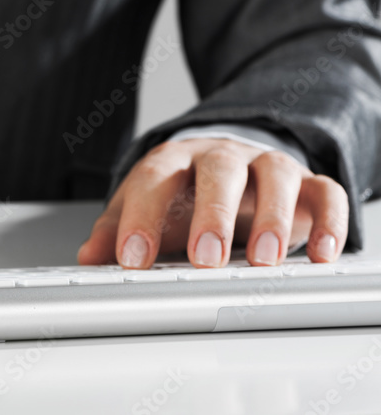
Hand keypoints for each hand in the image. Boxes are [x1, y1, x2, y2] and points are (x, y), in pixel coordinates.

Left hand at [77, 139, 348, 268]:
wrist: (229, 165)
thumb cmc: (183, 193)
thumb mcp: (146, 208)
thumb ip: (116, 230)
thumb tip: (88, 258)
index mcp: (173, 160)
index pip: (154, 180)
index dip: (142, 217)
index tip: (133, 257)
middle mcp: (220, 156)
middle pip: (218, 171)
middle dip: (212, 213)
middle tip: (204, 258)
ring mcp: (265, 165)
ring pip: (275, 176)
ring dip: (273, 218)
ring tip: (264, 260)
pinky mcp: (307, 182)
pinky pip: (325, 192)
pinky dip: (329, 220)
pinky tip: (323, 254)